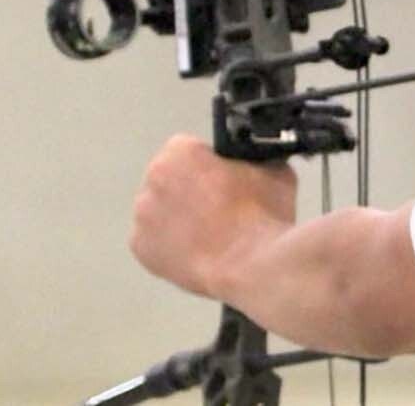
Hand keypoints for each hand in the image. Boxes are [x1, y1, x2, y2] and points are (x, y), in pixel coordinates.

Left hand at [129, 134, 295, 298]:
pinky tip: (197, 251)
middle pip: (169, 179)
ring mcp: (143, 216)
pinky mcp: (141, 248)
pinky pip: (154, 242)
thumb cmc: (262, 214)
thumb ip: (252, 160)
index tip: (223, 180)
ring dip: (178, 217)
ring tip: (210, 234)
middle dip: (189, 190)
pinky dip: (170, 247)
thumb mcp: (273, 168)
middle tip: (217, 208)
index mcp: (180, 152)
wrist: (254, 264)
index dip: (208, 164)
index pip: (188, 150)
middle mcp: (153, 179)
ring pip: (160, 211)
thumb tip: (252, 163)